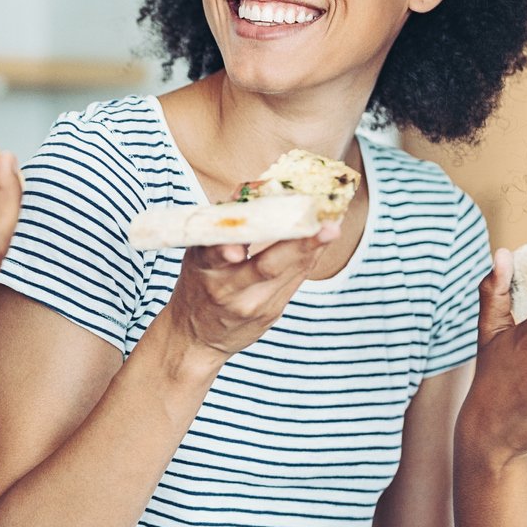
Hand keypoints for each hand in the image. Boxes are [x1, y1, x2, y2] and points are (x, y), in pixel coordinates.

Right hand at [160, 224, 341, 359]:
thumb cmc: (197, 284)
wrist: (195, 338)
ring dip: (311, 249)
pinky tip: (323, 240)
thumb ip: (222, 225)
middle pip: (266, 266)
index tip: (258, 224)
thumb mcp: (197, 254)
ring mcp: (252, 306)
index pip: (217, 252)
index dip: (235, 241)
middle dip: (297, 244)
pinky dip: (308, 258)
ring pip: (287, 274)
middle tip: (325, 225)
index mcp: (203, 268)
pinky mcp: (270, 314)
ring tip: (331, 229)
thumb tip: (249, 189)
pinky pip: (294, 282)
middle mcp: (228, 290)